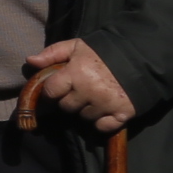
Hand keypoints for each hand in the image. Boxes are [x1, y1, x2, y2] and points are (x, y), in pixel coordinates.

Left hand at [21, 39, 137, 133]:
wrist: (143, 56)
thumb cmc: (105, 51)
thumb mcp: (77, 46)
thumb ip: (53, 53)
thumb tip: (30, 61)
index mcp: (76, 73)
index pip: (51, 91)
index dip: (53, 89)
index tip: (60, 86)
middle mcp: (89, 91)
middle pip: (66, 107)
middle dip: (70, 99)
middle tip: (81, 89)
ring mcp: (105, 104)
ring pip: (83, 117)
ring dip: (86, 110)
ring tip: (96, 96)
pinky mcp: (122, 114)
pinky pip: (102, 127)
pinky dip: (102, 122)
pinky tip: (106, 109)